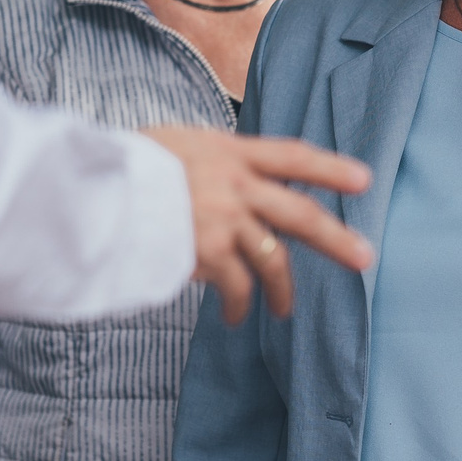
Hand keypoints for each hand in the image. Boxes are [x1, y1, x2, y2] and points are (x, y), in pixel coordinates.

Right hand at [142, 128, 373, 323]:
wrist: (97, 188)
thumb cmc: (129, 165)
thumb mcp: (179, 144)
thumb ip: (213, 161)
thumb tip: (234, 179)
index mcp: (230, 152)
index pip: (292, 155)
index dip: (329, 169)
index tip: (363, 179)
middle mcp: (235, 184)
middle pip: (300, 213)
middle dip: (336, 238)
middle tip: (365, 258)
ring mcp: (225, 220)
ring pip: (273, 260)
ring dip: (282, 290)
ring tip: (284, 310)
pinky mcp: (209, 253)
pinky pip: (238, 286)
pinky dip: (240, 304)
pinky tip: (235, 317)